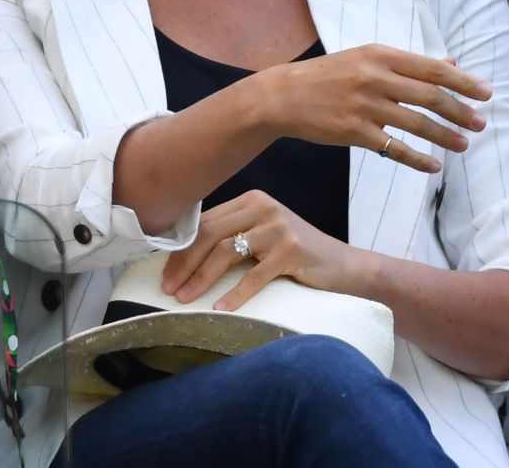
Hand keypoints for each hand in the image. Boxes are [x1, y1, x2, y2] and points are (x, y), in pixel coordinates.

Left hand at [162, 190, 348, 310]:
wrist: (342, 265)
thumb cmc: (297, 254)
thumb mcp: (262, 235)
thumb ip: (233, 234)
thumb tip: (185, 256)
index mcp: (251, 199)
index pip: (206, 222)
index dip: (181, 249)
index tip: (165, 273)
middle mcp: (262, 206)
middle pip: (210, 233)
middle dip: (184, 263)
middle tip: (168, 289)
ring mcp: (277, 227)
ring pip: (226, 251)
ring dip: (200, 279)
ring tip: (184, 300)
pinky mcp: (291, 250)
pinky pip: (254, 275)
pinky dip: (234, 294)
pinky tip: (220, 309)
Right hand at [263, 44, 490, 172]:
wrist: (283, 95)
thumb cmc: (328, 75)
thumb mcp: (365, 59)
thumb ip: (407, 64)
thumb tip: (451, 66)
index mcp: (379, 54)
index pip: (431, 69)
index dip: (462, 82)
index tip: (486, 93)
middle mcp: (374, 77)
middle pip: (429, 96)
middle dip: (460, 111)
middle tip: (480, 123)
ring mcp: (364, 106)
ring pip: (416, 123)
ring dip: (445, 136)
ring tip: (464, 145)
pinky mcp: (354, 132)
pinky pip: (394, 148)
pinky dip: (417, 158)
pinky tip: (433, 166)